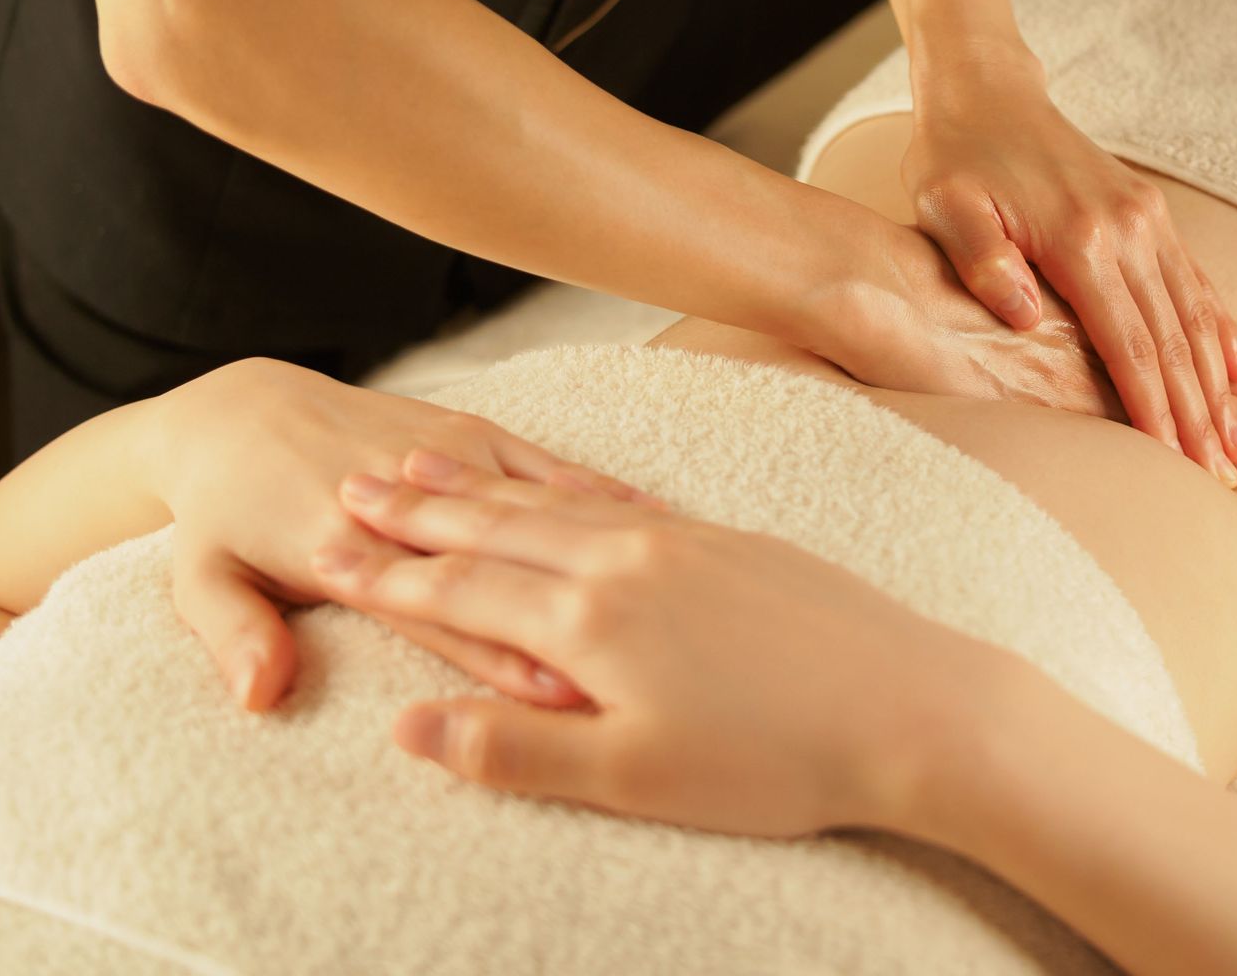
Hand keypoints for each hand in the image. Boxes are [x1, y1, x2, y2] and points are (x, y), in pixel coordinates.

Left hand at [149, 359, 645, 711]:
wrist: (241, 412)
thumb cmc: (223, 518)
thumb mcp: (201, 579)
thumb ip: (236, 637)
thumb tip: (261, 696)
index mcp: (343, 537)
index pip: (435, 612)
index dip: (498, 658)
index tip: (556, 696)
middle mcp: (407, 490)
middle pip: (501, 566)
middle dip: (568, 612)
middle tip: (638, 655)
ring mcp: (446, 447)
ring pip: (537, 507)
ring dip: (603, 549)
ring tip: (673, 589)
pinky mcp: (472, 426)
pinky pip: (546, 464)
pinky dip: (600, 494)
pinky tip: (658, 521)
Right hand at [311, 456, 1004, 836]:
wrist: (911, 703)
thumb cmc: (773, 759)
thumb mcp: (631, 777)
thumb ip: (516, 747)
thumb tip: (411, 724)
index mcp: (592, 620)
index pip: (461, 588)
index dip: (387, 572)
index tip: (325, 546)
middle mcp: (630, 561)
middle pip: (500, 527)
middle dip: (421, 508)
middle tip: (356, 479)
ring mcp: (685, 541)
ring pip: (558, 503)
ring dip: (487, 485)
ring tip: (434, 459)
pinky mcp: (732, 539)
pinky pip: (624, 500)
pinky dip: (568, 488)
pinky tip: (562, 485)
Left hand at [903, 57, 1236, 485]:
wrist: (987, 91)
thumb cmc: (955, 157)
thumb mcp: (946, 205)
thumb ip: (982, 260)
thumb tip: (1021, 315)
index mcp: (1080, 239)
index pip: (1127, 345)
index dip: (1154, 410)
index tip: (1177, 464)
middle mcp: (1128, 230)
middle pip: (1173, 340)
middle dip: (1201, 414)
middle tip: (1224, 475)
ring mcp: (1148, 219)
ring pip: (1195, 315)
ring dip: (1221, 383)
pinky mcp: (1151, 214)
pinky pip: (1197, 284)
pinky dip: (1222, 333)